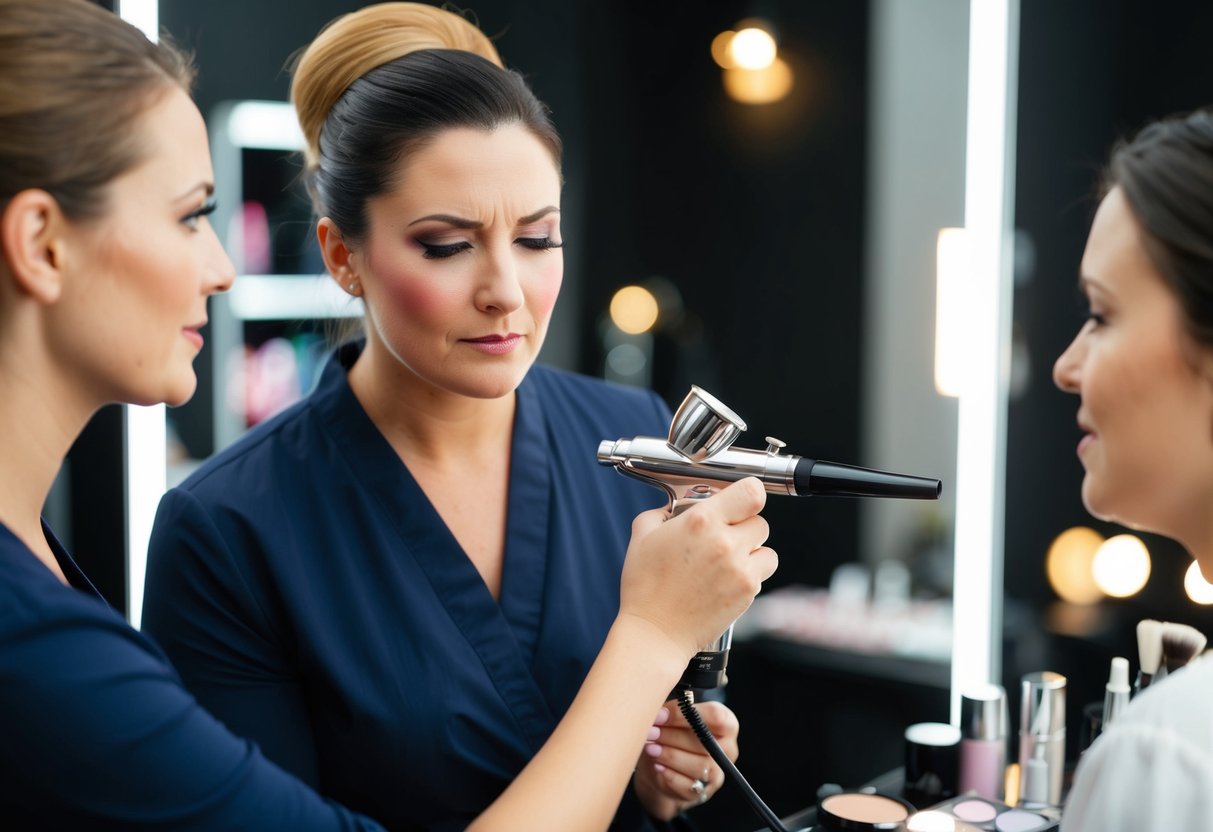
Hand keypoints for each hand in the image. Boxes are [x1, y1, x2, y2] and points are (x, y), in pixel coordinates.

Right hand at [618, 477, 776, 656]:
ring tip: (728, 560)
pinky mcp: (747, 591)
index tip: (740, 501)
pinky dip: (752, 572)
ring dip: (752, 550)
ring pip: (766, 547)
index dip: (748, 494)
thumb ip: (661, 513)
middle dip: (743, 526)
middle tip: (724, 536)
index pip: (752, 492)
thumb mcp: (641, 537)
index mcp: (700, 521)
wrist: (655, 632)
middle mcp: (724, 542)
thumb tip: (673, 509)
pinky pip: (763, 571)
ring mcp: (739, 568)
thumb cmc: (645, 588)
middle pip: (760, 520)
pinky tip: (728, 578)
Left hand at [632, 702, 738, 818]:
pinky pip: (690, 786)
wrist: (659, 767)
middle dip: (673, 735)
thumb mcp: (670, 718)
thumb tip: (660, 715)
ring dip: (671, 756)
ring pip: (700, 766)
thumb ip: (669, 712)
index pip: (716, 716)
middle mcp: (727, 749)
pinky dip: (671, 775)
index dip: (686, 715)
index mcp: (725, 723)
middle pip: (706, 741)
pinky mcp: (703, 792)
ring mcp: (718, 773)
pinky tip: (657, 766)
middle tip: (650, 732)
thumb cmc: (670, 734)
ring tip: (650, 748)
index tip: (660, 716)